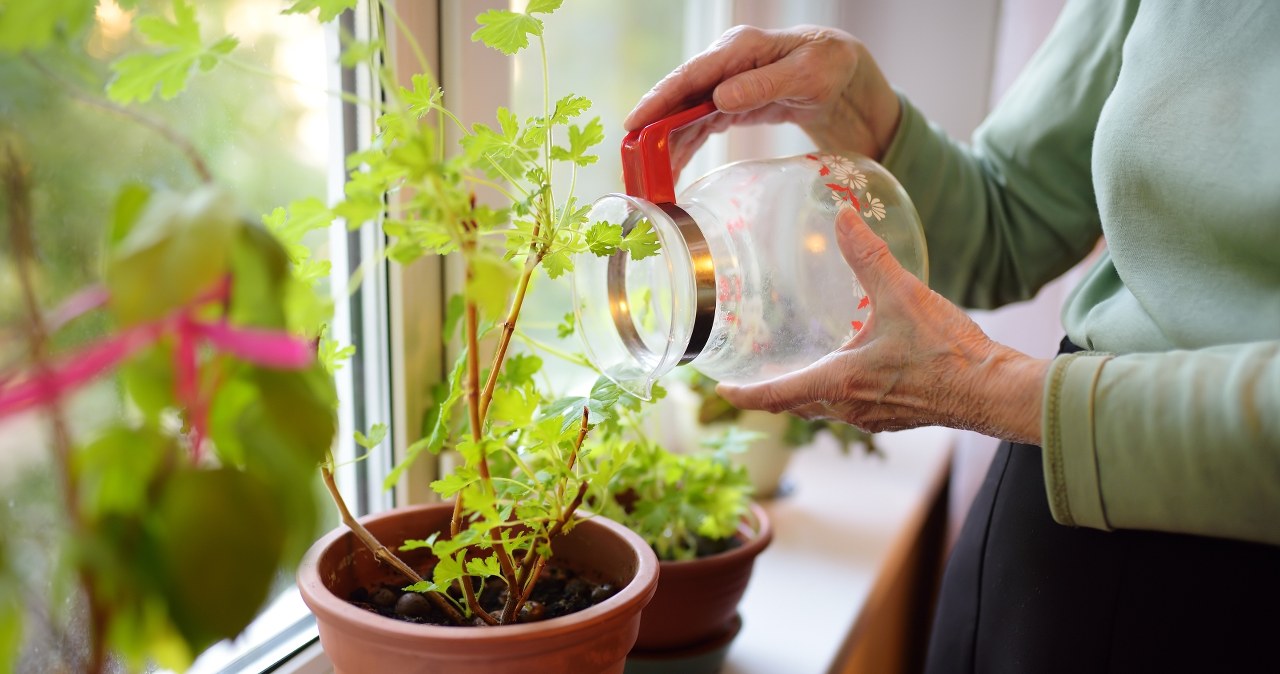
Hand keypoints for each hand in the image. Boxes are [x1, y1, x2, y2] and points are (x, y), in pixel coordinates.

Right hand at [624, 25, 901, 176]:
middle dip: (652, 128)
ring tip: (650, 176)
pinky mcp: (729, 104)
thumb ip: (763, 85)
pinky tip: (671, 169)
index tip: (635, 124)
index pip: (690, 75)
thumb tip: (719, 97)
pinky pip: (700, 126)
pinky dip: (685, 147)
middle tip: (633, 161)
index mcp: (739, 48)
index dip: (659, 99)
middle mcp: (725, 64)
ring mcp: (724, 84)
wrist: (844, 75)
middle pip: (679, 97)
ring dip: (666, 144)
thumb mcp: (807, 75)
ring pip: (685, 115)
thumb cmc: (830, 66)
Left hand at [716, 208, 1050, 443]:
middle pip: (797, 404)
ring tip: (798, 369)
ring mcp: (874, 417)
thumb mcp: (903, 295)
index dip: (744, 393)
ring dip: (808, 392)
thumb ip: (868, 256)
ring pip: (826, 408)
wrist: (995, 391)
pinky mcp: (896, 417)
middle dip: (773, 392)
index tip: (721, 389)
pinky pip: (853, 408)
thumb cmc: (948, 352)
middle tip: (754, 375)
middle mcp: (849, 407)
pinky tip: (853, 371)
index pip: (775, 396)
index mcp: (839, 383)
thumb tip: (843, 216)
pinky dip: (840, 393)